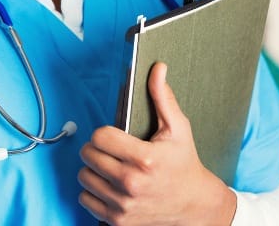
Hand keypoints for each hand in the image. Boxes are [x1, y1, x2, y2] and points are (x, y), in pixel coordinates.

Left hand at [78, 62, 236, 224]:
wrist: (194, 204)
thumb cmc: (184, 163)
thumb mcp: (178, 128)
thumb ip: (162, 97)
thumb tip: (157, 68)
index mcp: (144, 158)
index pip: (100, 137)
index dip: (104, 132)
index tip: (113, 135)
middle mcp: (131, 183)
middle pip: (89, 155)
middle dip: (97, 149)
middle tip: (111, 149)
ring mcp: (122, 204)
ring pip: (84, 177)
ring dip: (93, 169)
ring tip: (110, 166)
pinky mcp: (117, 220)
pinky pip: (85, 199)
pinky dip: (93, 191)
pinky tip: (109, 185)